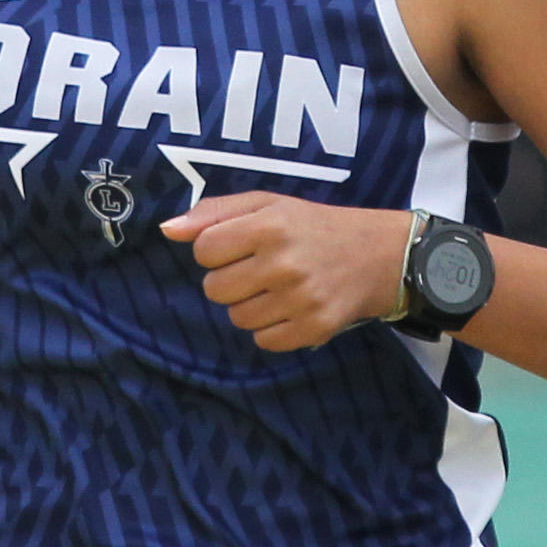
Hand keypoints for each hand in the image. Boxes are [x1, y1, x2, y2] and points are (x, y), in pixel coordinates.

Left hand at [161, 192, 412, 352]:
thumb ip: (213, 213)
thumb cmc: (312, 227)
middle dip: (229, 280)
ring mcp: (300, 300)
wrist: (378, 255)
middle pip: (214, 290)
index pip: (204, 250)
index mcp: (270, 226)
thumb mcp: (267, 204)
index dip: (215, 250)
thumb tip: (168, 230)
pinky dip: (270, 328)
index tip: (239, 247)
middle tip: (258, 269)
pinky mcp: (314, 328)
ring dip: (249, 305)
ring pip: (236, 318)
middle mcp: (284, 264)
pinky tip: (289, 307)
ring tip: (276, 288)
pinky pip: (263, 341)